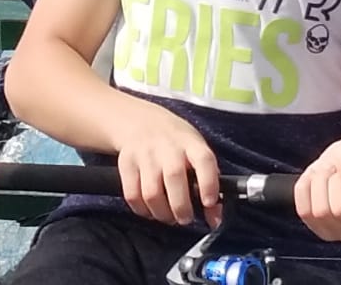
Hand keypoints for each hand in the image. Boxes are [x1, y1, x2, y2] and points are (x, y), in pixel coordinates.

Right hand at [114, 105, 221, 227]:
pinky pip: (132, 195)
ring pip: (151, 193)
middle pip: (174, 178)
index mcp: (191, 144)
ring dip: (162, 214)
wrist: (141, 122)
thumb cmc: (176, 144)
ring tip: (168, 216)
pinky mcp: (126, 163)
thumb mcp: (197, 153)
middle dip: (181, 207)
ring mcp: (144, 154)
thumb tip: (214, 219)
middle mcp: (167, 147)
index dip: (209, 184)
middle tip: (185, 218)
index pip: (204, 161)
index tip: (208, 202)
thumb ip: (209, 184)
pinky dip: (142, 210)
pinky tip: (150, 209)